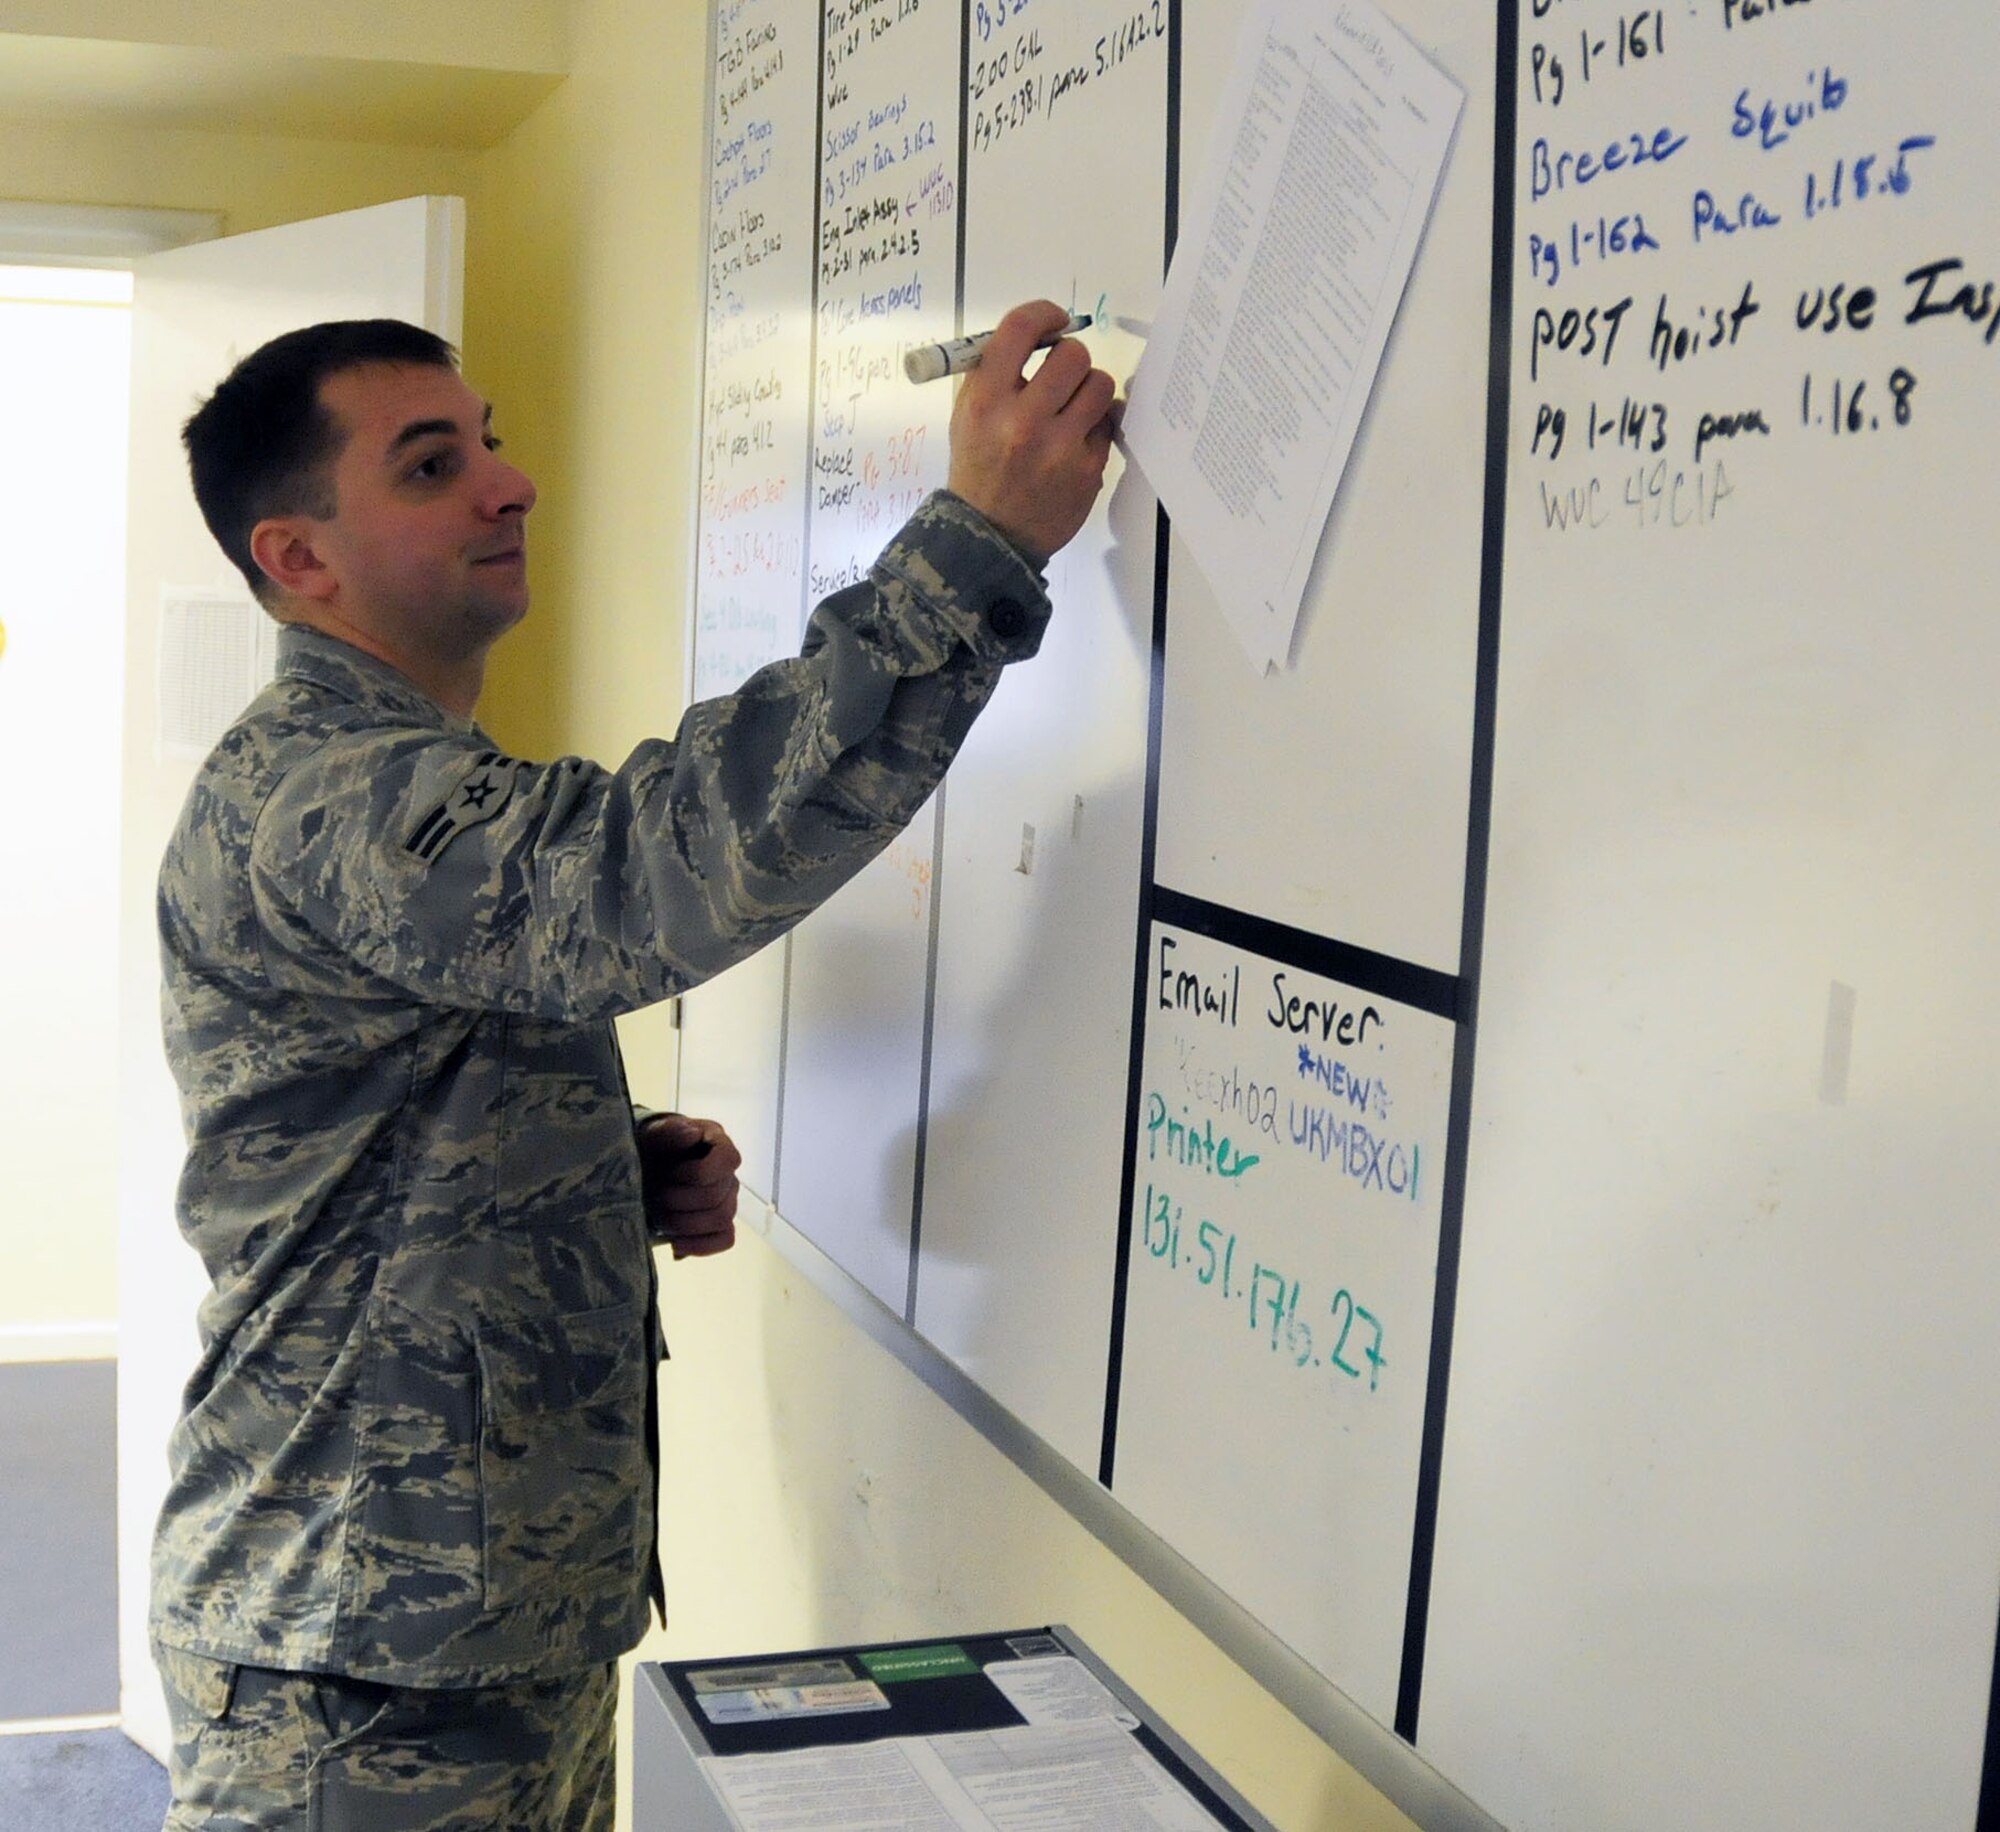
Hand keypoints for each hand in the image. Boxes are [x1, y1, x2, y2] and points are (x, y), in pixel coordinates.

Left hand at [637, 1114, 741, 1258]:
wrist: (640, 1171)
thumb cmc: (648, 1149)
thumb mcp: (650, 1135)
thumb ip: (669, 1130)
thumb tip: (693, 1133)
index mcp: (718, 1143)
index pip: (728, 1161)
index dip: (698, 1173)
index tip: (670, 1174)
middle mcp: (728, 1173)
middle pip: (717, 1197)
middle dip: (679, 1202)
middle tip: (654, 1198)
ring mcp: (727, 1200)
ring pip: (721, 1220)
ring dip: (683, 1223)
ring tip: (658, 1218)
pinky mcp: (720, 1224)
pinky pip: (725, 1240)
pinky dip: (699, 1246)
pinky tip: (675, 1244)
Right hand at [946, 299, 1117, 562]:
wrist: (989, 535)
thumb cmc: (978, 467)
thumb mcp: (968, 415)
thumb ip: (997, 372)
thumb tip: (1041, 331)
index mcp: (986, 402)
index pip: (1020, 329)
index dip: (1044, 314)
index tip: (1055, 321)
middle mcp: (1023, 421)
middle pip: (1073, 355)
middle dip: (1071, 359)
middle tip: (1063, 376)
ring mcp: (1060, 448)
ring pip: (1099, 386)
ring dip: (1089, 390)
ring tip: (1073, 407)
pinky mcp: (1088, 470)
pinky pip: (1106, 425)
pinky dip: (1094, 427)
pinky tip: (1075, 441)